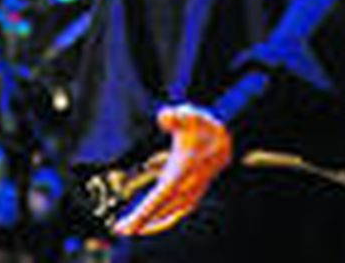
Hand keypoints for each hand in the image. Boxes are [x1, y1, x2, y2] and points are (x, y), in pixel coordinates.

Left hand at [111, 104, 232, 237]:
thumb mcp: (189, 115)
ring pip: (169, 214)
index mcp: (184, 170)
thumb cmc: (202, 126)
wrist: (225, 139)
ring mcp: (191, 193)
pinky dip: (160, 217)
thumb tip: (164, 117)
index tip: (130, 226)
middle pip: (162, 210)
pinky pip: (174, 212)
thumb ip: (175, 116)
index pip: (162, 195)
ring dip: (150, 223)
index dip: (145, 212)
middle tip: (119, 230)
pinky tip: (148, 218)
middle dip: (141, 222)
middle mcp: (188, 186)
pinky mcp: (191, 195)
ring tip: (130, 228)